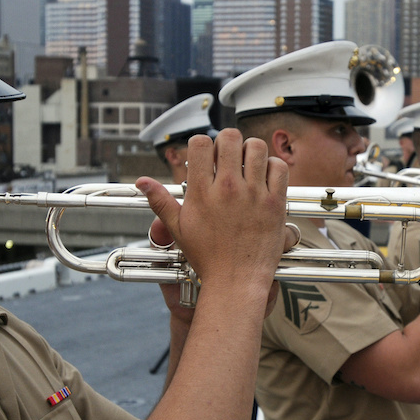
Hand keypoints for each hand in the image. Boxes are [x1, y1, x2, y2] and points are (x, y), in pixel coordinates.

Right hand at [137, 129, 288, 315]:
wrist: (236, 281)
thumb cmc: (207, 257)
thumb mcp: (178, 228)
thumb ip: (161, 201)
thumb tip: (141, 182)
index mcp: (202, 192)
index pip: (200, 143)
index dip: (203, 144)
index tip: (207, 157)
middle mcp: (228, 188)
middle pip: (229, 137)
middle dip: (227, 142)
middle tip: (228, 157)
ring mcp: (254, 194)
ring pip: (256, 147)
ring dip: (251, 150)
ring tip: (247, 165)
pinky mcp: (275, 203)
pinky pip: (278, 167)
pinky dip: (272, 166)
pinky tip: (264, 176)